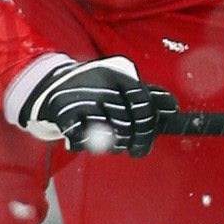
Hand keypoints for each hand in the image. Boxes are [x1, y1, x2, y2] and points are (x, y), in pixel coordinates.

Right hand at [17, 57, 176, 156]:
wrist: (51, 84)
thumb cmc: (96, 88)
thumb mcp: (121, 84)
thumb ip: (148, 95)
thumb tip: (172, 108)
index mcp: (118, 74)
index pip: (143, 103)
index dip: (148, 127)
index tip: (147, 142)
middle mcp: (100, 83)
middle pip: (127, 123)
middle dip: (134, 141)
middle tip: (135, 150)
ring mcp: (81, 97)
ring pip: (108, 134)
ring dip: (113, 146)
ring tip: (113, 144)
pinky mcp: (62, 112)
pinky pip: (81, 139)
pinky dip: (84, 144)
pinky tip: (84, 140)